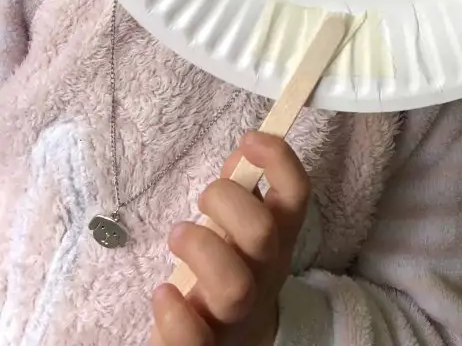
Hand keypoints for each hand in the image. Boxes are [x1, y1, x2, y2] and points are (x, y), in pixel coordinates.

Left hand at [149, 131, 309, 345]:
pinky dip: (174, 315)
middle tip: (203, 198)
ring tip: (177, 236)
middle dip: (228, 201)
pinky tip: (163, 294)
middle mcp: (264, 274)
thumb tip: (242, 152)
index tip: (250, 138)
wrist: (234, 342)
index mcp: (278, 238)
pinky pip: (194, 340)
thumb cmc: (232, 267)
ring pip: (234, 286)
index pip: (296, 194)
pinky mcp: (208, 345)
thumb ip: (241, 189)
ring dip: (201, 250)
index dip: (279, 160)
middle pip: (262, 234)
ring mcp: (237, 313)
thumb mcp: (242, 227)